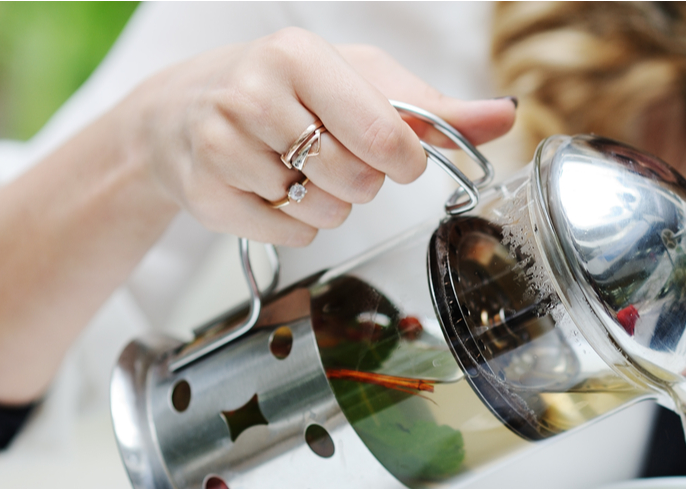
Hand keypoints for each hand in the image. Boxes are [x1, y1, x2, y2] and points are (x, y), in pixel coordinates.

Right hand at [129, 28, 515, 245]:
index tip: (397, 156)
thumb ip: (432, 106)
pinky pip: (292, 235)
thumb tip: (504, 114)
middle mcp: (254, 93)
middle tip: (334, 157)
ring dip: (329, 205)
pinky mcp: (208, 195)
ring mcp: (223, 145)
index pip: (384, 135)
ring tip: (299, 171)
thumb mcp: (360, 81)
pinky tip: (271, 190)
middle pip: (357, 181)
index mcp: (299, 56)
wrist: (181, 112)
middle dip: (362, 182)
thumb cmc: (287, 90)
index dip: (404, 160)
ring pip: (324, 213)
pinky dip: (296, 225)